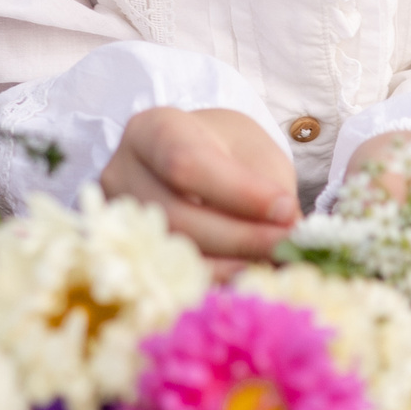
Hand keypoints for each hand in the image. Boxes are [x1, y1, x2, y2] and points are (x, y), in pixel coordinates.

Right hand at [103, 108, 297, 272]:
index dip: (236, 192)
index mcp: (151, 130)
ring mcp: (121, 217)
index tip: (285, 209)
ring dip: (232, 263)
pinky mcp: (132, 253)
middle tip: (288, 244)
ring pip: (172, 252)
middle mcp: (123, 172)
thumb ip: (268, 185)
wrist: (197, 159)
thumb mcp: (253, 151)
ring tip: (276, 261)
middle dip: (239, 236)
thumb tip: (288, 232)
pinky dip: (218, 279)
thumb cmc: (226, 150)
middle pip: (176, 214)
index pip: (185, 163)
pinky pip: (172, 276)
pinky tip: (250, 275)